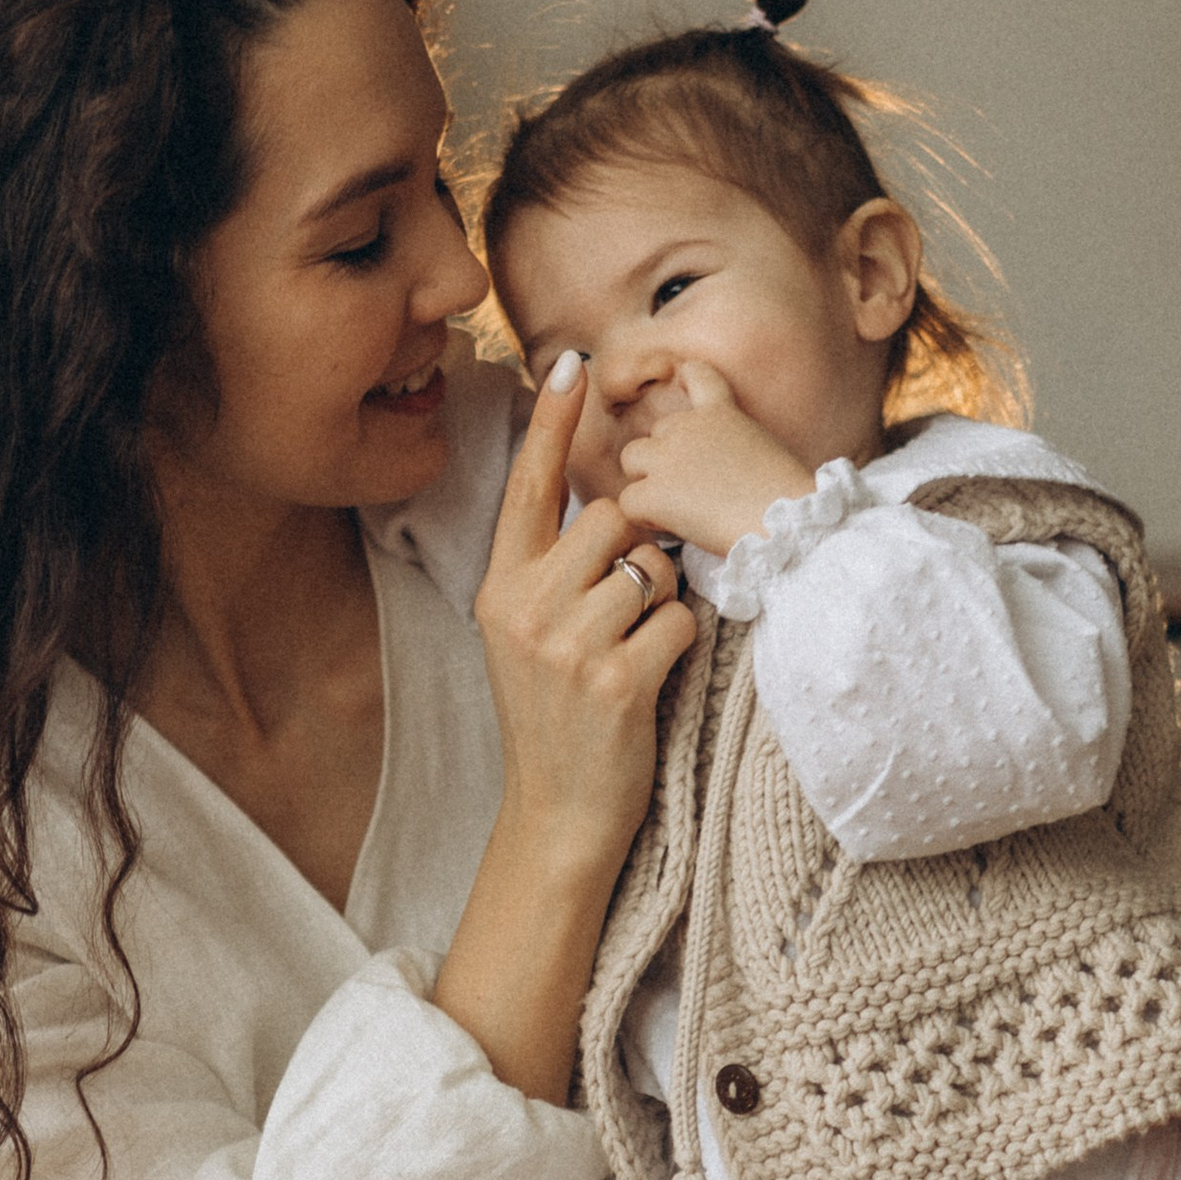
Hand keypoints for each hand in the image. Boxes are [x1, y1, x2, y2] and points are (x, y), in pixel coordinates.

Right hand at [435, 364, 696, 1103]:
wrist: (558, 817)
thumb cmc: (558, 719)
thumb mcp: (528, 636)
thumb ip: (553, 569)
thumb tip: (608, 499)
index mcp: (499, 588)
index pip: (529, 486)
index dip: (551, 423)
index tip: (569, 362)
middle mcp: (524, 606)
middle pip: (613, 516)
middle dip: (641, 548)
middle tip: (629, 605)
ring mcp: (568, 642)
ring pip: (652, 566)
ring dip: (664, 599)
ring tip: (635, 648)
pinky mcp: (616, 677)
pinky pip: (678, 618)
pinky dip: (681, 643)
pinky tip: (651, 678)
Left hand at [617, 361, 817, 555]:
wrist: (786, 524)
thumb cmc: (788, 500)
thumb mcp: (766, 452)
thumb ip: (733, 448)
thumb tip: (722, 473)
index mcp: (722, 413)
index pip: (696, 373)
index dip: (686, 379)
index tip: (684, 386)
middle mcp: (688, 427)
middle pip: (655, 431)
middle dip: (666, 456)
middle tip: (692, 489)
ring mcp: (668, 458)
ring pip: (631, 459)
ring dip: (645, 481)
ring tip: (673, 508)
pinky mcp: (655, 493)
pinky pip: (628, 502)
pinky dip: (644, 517)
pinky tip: (671, 527)